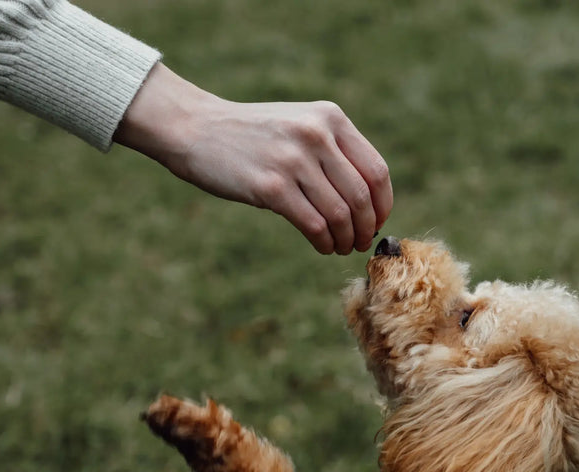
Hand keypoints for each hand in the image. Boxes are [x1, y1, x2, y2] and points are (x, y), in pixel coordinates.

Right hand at [114, 64, 391, 254]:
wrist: (195, 128)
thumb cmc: (252, 135)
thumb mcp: (300, 125)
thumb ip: (333, 152)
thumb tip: (367, 203)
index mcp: (330, 118)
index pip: (376, 170)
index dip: (383, 204)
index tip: (378, 221)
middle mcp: (316, 135)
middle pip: (362, 197)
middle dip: (367, 227)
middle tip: (361, 243)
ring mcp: (293, 160)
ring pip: (340, 214)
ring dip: (346, 239)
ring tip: (340, 247)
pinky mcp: (271, 186)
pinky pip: (314, 225)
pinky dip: (324, 242)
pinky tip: (322, 246)